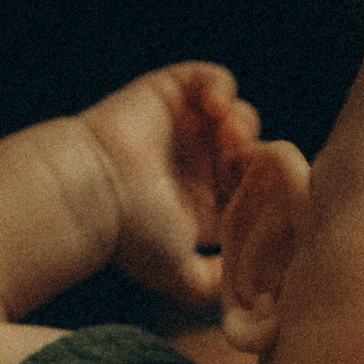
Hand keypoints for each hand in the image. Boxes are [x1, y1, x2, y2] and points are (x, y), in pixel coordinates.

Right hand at [74, 61, 260, 309]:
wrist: (97, 192)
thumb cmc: (135, 233)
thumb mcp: (182, 274)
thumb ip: (211, 284)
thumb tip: (244, 284)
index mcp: (205, 200)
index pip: (255, 185)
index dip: (267, 183)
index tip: (262, 190)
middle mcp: (197, 162)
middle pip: (252, 148)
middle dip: (255, 154)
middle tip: (241, 164)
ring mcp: (185, 126)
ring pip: (238, 114)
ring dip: (241, 122)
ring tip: (225, 136)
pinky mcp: (171, 92)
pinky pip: (213, 78)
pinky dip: (221, 88)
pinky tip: (213, 108)